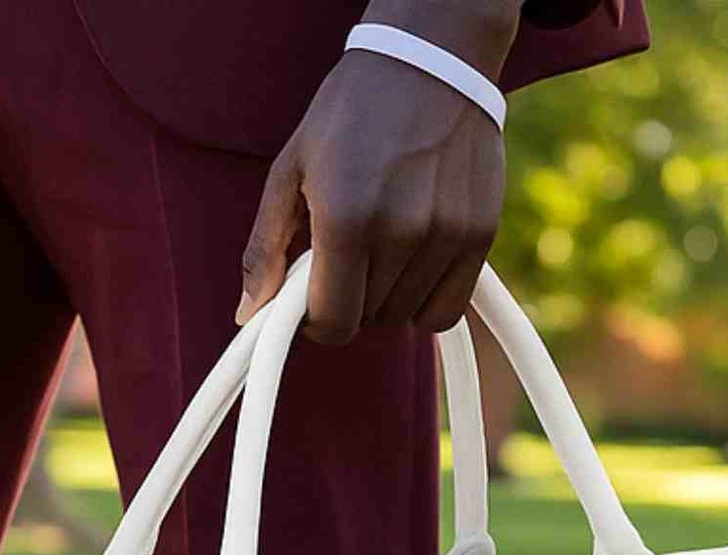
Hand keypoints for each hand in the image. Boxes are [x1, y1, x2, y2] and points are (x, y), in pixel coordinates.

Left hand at [238, 0, 517, 344]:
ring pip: (404, 317)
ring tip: (383, 243)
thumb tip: (247, 314)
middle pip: (367, 320)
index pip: (331, 322)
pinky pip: (446, 309)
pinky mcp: (480, 233)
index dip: (315, 319)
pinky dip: (425, 299)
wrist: (428, 59)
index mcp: (346, 217)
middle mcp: (401, 230)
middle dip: (350, 297)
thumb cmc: (351, 113)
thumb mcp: (290, 170)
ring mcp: (446, 233)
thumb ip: (264, 248)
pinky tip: (413, 262)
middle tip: (349, 251)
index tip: (313, 296)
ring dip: (388, 296)